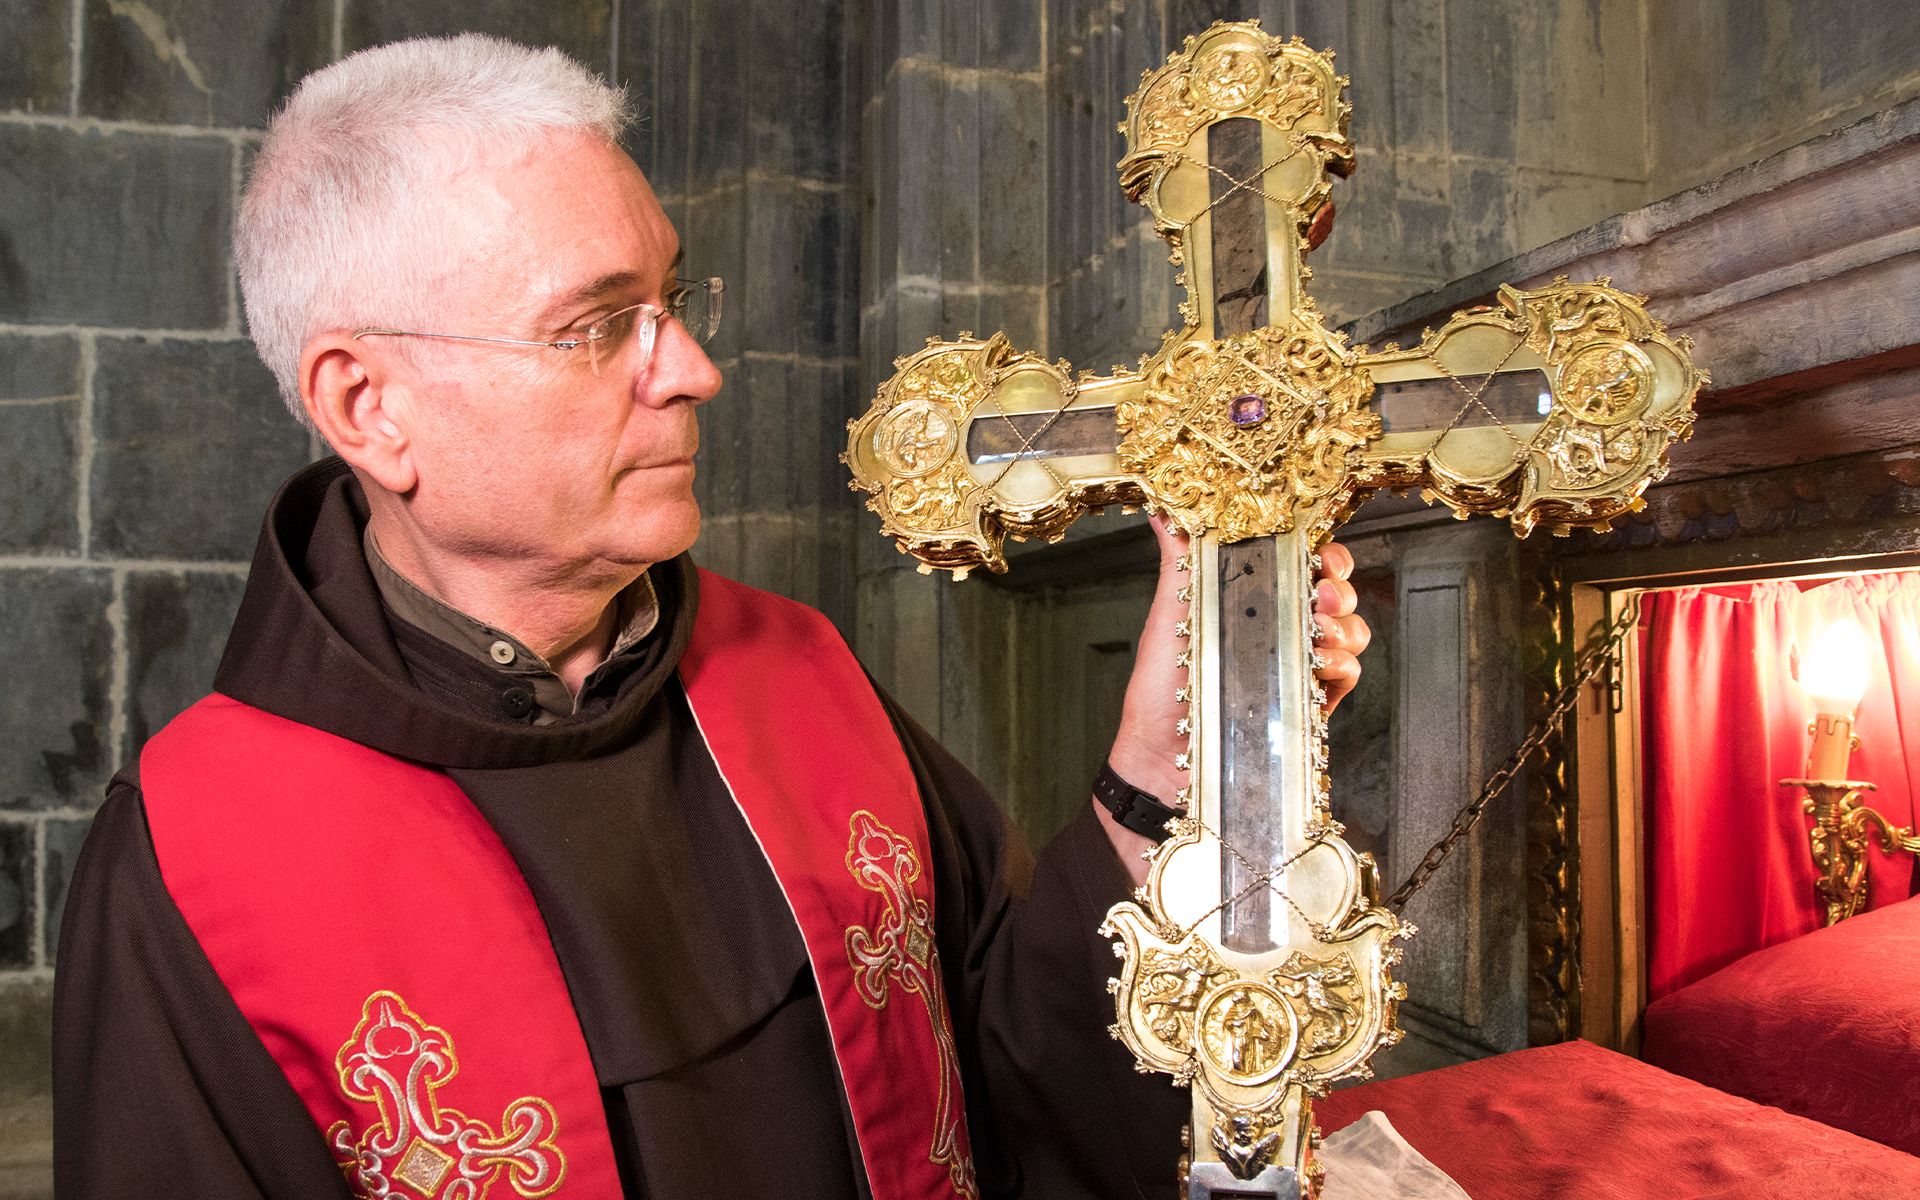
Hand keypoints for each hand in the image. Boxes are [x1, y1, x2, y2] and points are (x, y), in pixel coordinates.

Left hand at [1096, 521, 1371, 882]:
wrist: (1162, 764)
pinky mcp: (1308, 705)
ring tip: (1319, 632)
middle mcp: (1278, 632)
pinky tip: (1322, 665)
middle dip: (1338, 587)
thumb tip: (1166, 512)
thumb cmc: (1162, 693)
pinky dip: (1342, 665)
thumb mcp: (1169, 618)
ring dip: (1343, 625)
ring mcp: (1296, 668)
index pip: (1299, 565)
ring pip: (1348, 632)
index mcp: (1248, 603)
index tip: (1318, 553)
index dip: (1319, 553)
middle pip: (1334, 594)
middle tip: (1322, 595)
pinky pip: (1344, 676)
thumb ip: (1180, 564)